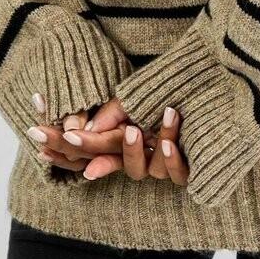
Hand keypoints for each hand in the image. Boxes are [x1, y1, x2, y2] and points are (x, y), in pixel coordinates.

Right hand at [26, 93, 188, 187]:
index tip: (44, 147)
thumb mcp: (132, 100)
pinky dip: (171, 159)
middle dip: (104, 152)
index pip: (91, 151)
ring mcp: (167, 162)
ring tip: (149, 121)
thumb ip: (107, 118)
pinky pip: (176, 174)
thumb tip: (76, 134)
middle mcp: (145, 154)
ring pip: (148, 168)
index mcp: (127, 140)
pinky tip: (167, 141)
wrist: (215, 84)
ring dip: (144, 147)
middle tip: (102, 132)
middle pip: (116, 165)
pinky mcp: (192, 168)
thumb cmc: (170, 90)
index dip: (68, 153)